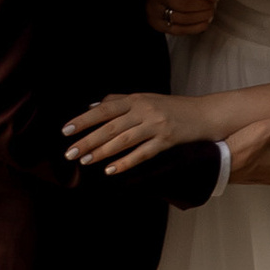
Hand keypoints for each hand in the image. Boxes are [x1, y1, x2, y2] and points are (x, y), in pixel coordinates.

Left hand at [64, 88, 214, 175]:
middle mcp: (144, 110)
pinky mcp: (167, 140)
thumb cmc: (171, 107)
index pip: (104, 109)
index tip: (65, 130)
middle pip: (110, 126)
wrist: (204, 114)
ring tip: (85, 161)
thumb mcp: (145, 98)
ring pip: (124, 140)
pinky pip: (143, 153)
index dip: (84, 119)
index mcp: (136, 98)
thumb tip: (92, 106)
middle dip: (88, 139)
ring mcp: (156, 125)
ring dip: (102, 151)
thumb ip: (119, 100)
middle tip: (69, 152)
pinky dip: (125, 162)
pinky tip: (111, 170)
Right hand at [145, 0, 223, 37]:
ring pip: (180, 18)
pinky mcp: (157, 24)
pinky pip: (178, 30)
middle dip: (202, 4)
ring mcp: (153, 10)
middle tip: (213, 3)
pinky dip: (195, 27)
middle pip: (181, 3)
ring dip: (200, 16)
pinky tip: (204, 22)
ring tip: (210, 12)